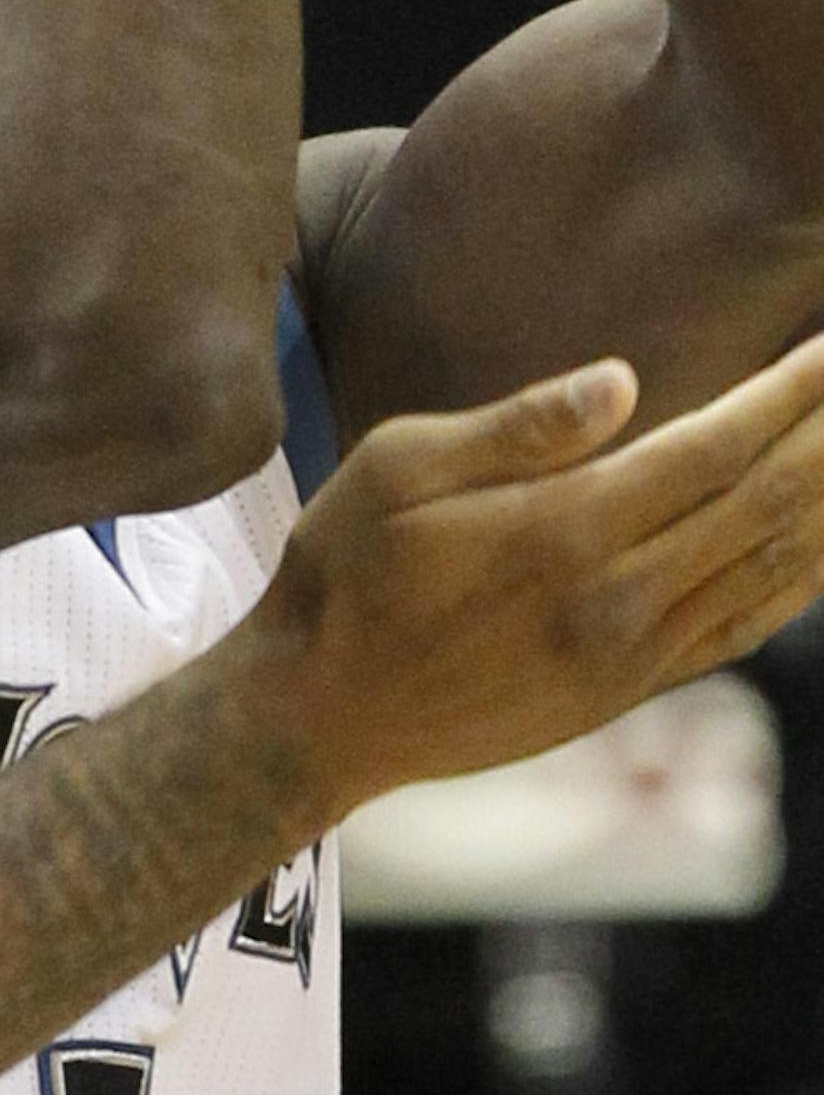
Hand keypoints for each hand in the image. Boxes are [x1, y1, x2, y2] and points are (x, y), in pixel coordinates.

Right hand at [250, 332, 823, 821]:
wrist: (320, 715)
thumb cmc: (344, 571)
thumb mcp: (394, 468)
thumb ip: (516, 428)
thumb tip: (623, 379)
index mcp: (564, 531)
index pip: (714, 449)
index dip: (787, 395)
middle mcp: (616, 600)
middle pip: (764, 506)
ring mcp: (630, 656)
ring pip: (769, 571)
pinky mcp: (625, 693)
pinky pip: (742, 627)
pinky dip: (798, 579)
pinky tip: (820, 542)